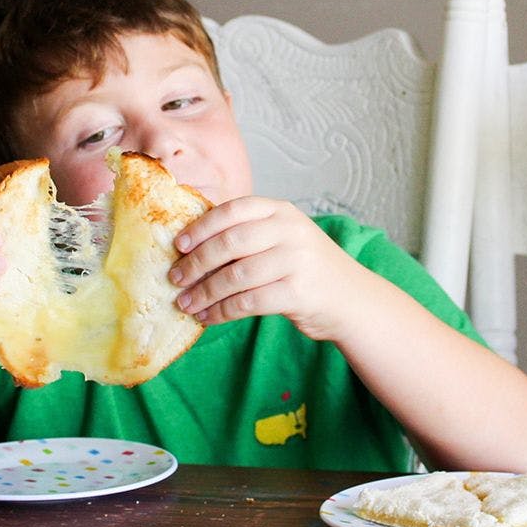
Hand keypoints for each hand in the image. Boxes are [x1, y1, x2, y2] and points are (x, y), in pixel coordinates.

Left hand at [170, 196, 366, 339]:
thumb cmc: (307, 269)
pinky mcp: (297, 293)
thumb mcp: (284, 238)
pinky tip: (207, 317)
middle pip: (231, 243)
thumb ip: (250, 234)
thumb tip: (192, 247)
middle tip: (175, 278)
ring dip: (204, 292)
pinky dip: (221, 312)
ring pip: (235, 276)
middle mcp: (291, 231)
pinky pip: (247, 302)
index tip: (179, 244)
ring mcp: (296, 261)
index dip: (202, 226)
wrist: (351, 299)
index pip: (234, 209)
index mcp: (282, 211)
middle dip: (196, 263)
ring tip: (185, 303)